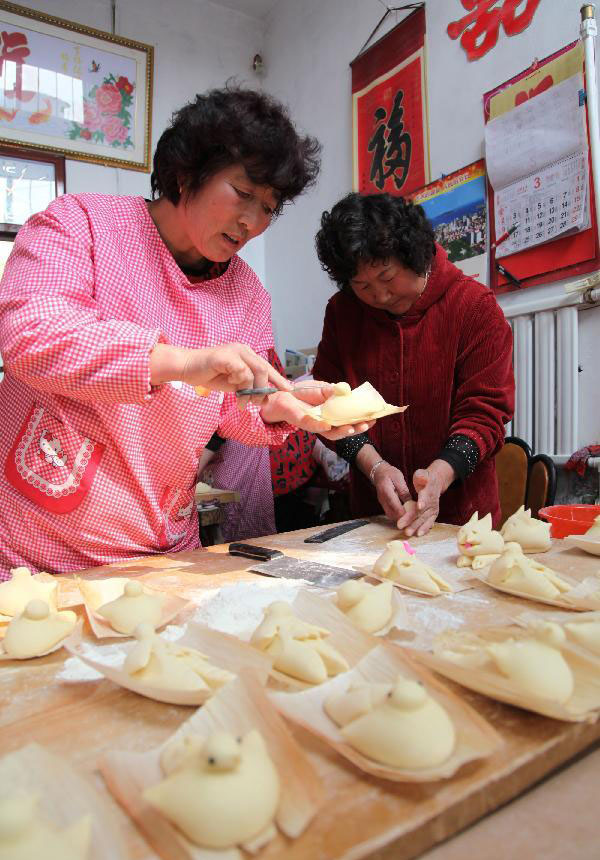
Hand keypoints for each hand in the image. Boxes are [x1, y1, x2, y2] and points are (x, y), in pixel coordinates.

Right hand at [182, 343, 291, 403]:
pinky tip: (232, 388)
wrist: (187, 368)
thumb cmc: (209, 375)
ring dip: (251, 391)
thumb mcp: (233, 383)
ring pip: (254, 372)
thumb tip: (264, 398)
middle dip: (263, 390)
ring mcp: (235, 351)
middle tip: (258, 404)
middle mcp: (243, 349)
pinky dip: (239, 383)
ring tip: (243, 402)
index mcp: (246, 354)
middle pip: (264, 370)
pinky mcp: (226, 356)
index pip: (267, 367)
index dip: (278, 379)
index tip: (289, 390)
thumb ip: (248, 387)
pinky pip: (242, 372)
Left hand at [259, 390, 374, 439]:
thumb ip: (332, 390)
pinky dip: (319, 426)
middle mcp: (325, 422)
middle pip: (343, 429)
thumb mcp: (321, 388)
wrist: (281, 393)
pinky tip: (327, 425)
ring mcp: (314, 423)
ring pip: (330, 432)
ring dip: (342, 431)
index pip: (350, 420)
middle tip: (368, 424)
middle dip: (357, 428)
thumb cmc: (302, 392)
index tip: (376, 418)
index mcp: (332, 414)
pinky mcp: (301, 421)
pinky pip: (311, 426)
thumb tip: (346, 390)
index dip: (363, 420)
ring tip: (352, 428)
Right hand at [372, 462, 412, 521]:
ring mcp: (382, 503)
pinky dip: (397, 516)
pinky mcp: (383, 505)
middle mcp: (382, 499)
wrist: (378, 473)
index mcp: (386, 490)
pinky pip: (390, 514)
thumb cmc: (389, 473)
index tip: (413, 516)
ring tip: (411, 519)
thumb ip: (403, 490)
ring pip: (391, 515)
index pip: (394, 505)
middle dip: (403, 518)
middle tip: (414, 519)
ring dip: (400, 518)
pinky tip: (405, 515)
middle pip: (392, 514)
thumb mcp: (398, 478)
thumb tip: (410, 502)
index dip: (404, 512)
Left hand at [397, 460, 454, 536]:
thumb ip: (421, 476)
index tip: (418, 507)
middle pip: (422, 512)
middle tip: (402, 526)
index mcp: (429, 491)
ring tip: (408, 532)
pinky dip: (424, 529)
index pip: (425, 497)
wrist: (436, 483)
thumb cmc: (425, 478)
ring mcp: (434, 509)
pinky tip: (418, 534)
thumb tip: (420, 478)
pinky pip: (429, 523)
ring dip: (417, 527)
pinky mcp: (433, 514)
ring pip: (424, 519)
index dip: (422, 502)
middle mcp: (433, 502)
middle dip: (412, 520)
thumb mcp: (422, 474)